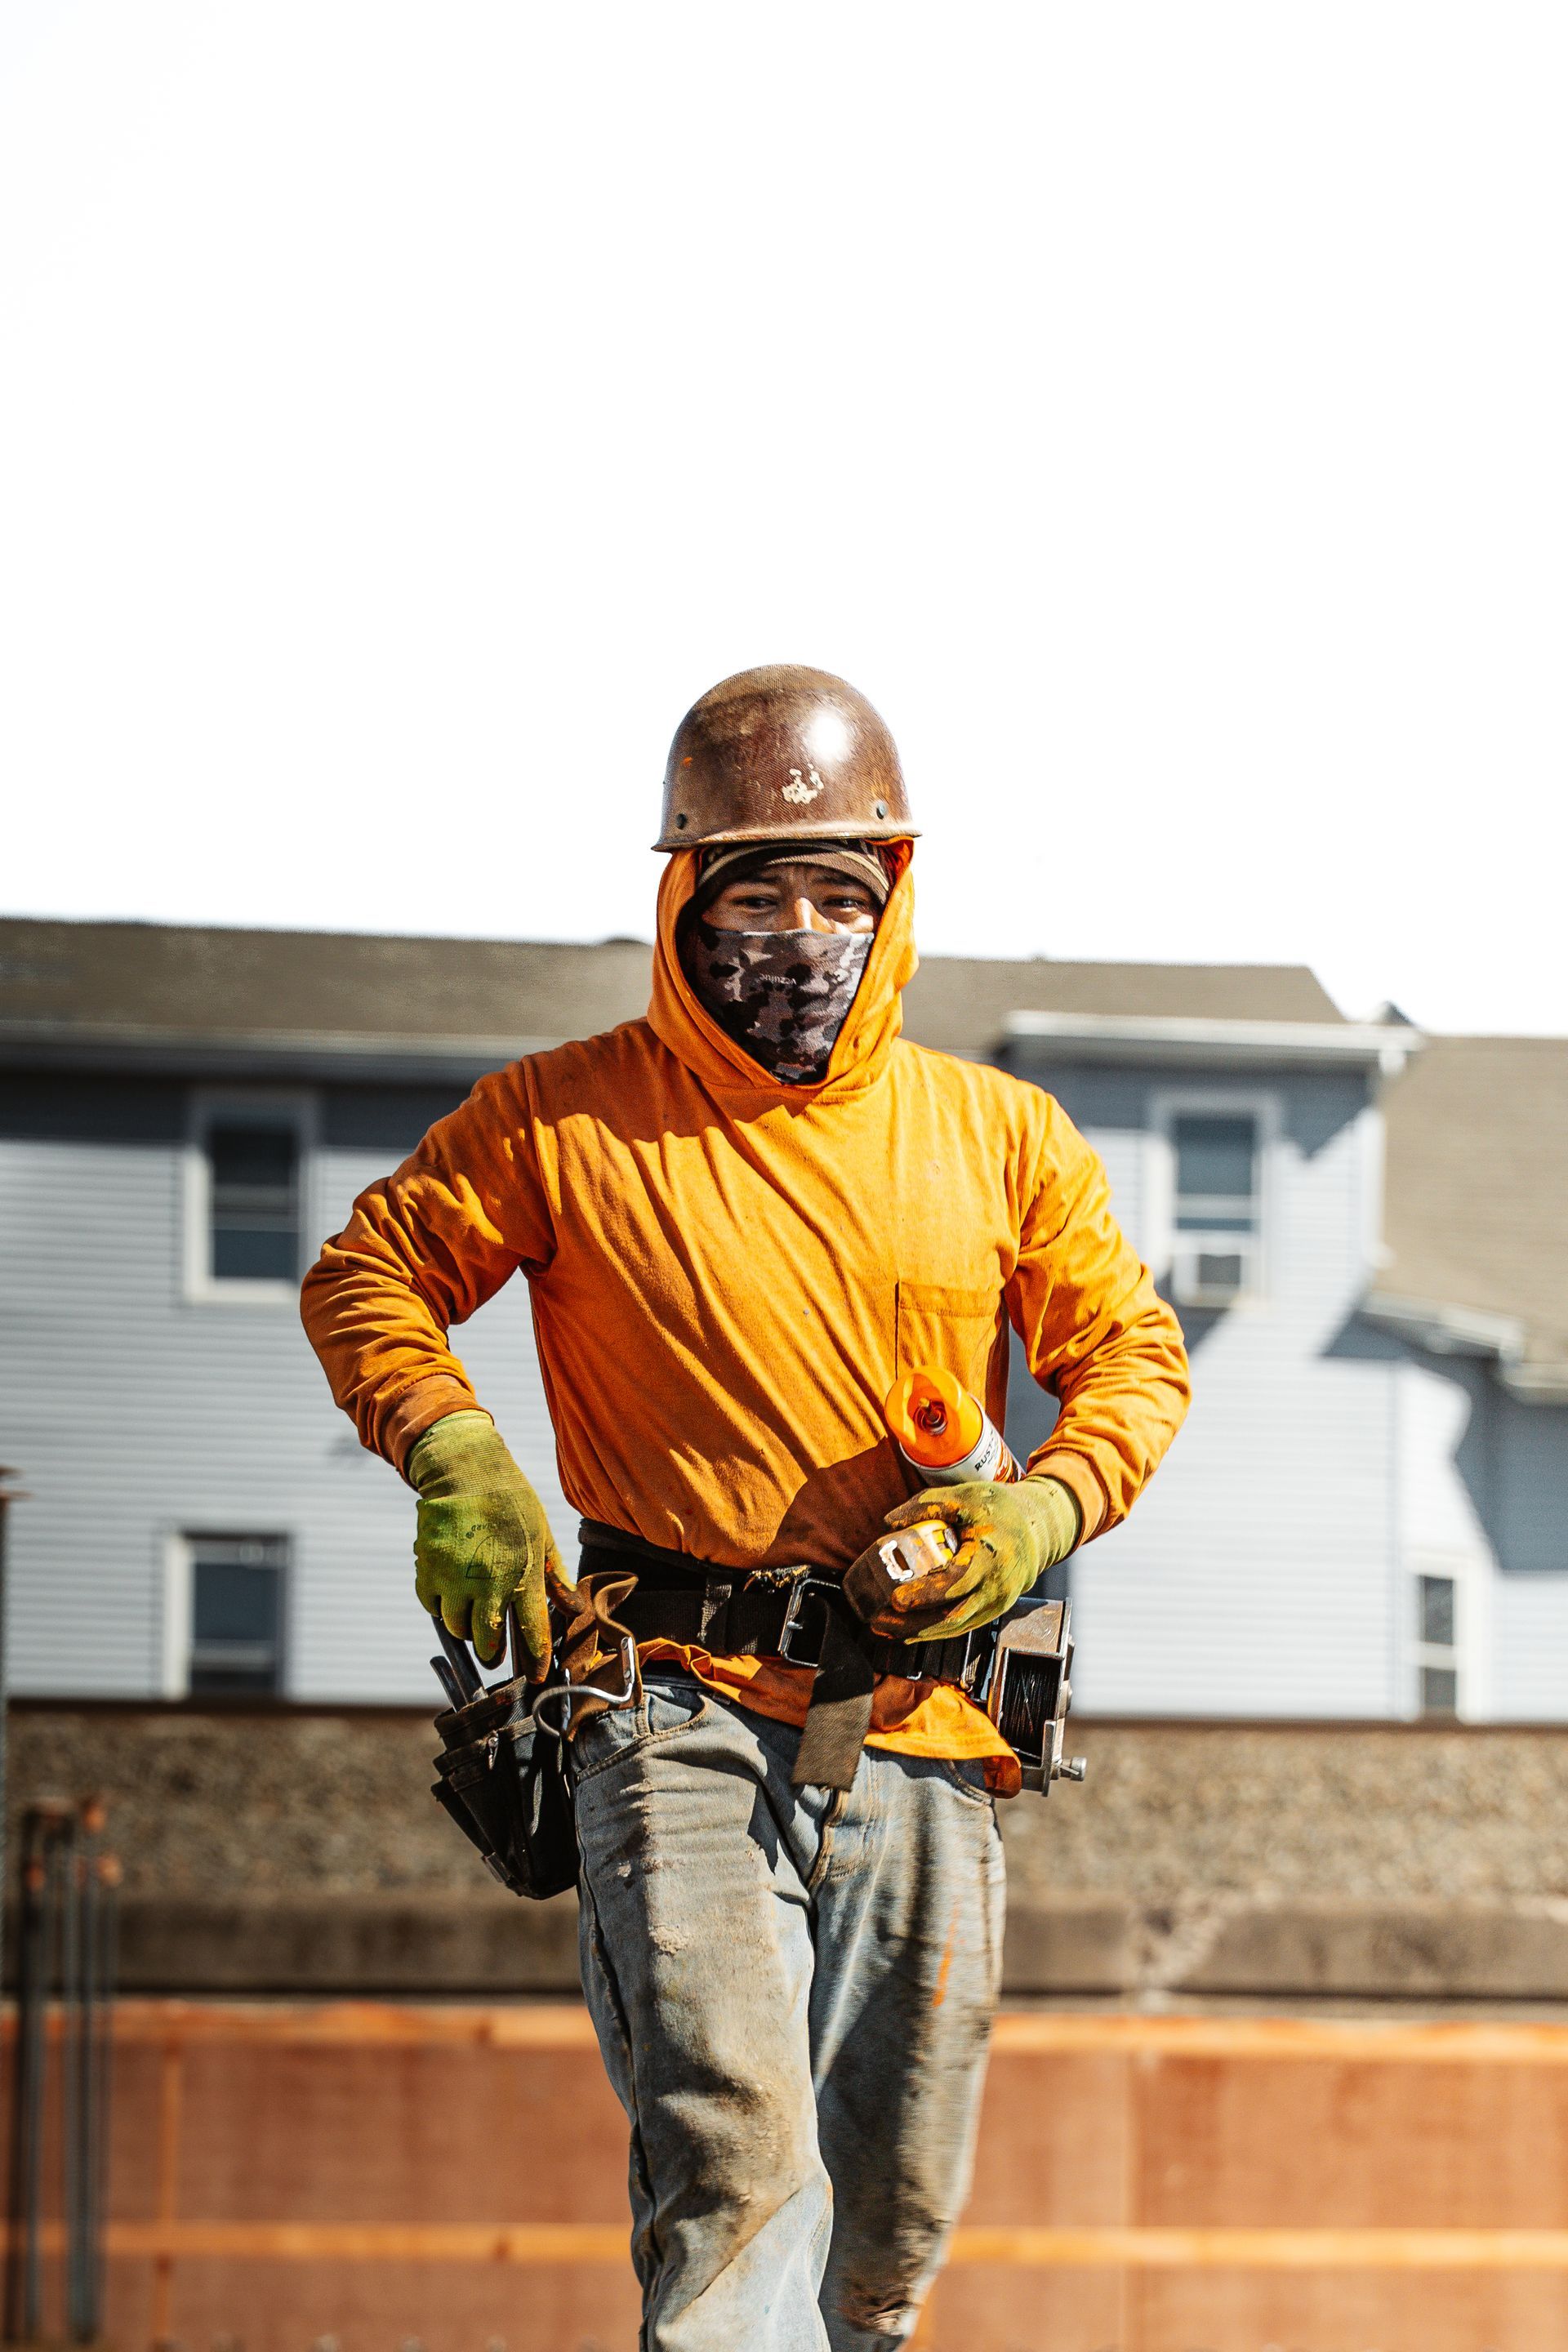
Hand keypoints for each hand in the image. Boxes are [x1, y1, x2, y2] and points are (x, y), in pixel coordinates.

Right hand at [406, 1412, 563, 1676]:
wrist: (465, 1472)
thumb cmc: (510, 1502)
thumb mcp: (542, 1534)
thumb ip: (554, 1575)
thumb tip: (573, 1607)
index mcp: (522, 1573)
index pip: (532, 1629)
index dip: (535, 1658)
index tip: (535, 1676)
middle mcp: (489, 1581)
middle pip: (488, 1640)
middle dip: (493, 1651)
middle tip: (495, 1651)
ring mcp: (455, 1579)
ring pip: (458, 1629)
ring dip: (467, 1628)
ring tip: (473, 1613)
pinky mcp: (428, 1571)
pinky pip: (433, 1608)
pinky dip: (442, 1608)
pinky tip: (451, 1593)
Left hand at [871, 1476, 1082, 1644]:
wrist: (1038, 1527)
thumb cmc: (1001, 1509)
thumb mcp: (966, 1496)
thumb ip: (927, 1505)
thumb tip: (889, 1523)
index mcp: (990, 1557)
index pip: (955, 1583)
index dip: (924, 1595)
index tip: (895, 1598)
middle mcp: (997, 1587)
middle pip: (952, 1617)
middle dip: (912, 1624)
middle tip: (878, 1620)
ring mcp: (998, 1603)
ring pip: (956, 1628)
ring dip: (919, 1632)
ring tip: (885, 1627)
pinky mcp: (994, 1610)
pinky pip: (962, 1626)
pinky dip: (935, 1630)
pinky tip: (909, 1630)